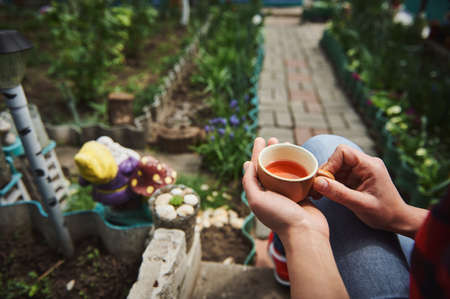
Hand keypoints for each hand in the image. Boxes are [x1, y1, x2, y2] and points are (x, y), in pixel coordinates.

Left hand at [242, 137, 328, 239]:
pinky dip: (300, 165)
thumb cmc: (280, 217)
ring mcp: (288, 193)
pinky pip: (300, 176)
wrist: (306, 233)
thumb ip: (249, 183)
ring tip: (288, 143)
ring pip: (285, 169)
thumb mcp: (257, 200)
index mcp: (259, 194)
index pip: (255, 169)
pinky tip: (301, 156)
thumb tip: (247, 164)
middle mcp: (272, 193)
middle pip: (270, 167)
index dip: (256, 153)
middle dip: (271, 151)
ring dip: (285, 155)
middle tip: (274, 138)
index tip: (260, 140)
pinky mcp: (303, 194)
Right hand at [312, 144, 426, 237]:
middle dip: (326, 173)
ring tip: (320, 194)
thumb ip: (338, 193)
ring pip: (336, 167)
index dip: (330, 163)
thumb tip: (317, 182)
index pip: (343, 152)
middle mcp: (365, 164)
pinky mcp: (357, 178)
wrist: (397, 220)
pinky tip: (326, 194)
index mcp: (370, 165)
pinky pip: (339, 175)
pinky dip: (331, 184)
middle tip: (318, 189)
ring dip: (327, 179)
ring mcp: (361, 171)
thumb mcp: (360, 204)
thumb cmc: (384, 213)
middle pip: (337, 159)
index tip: (323, 180)